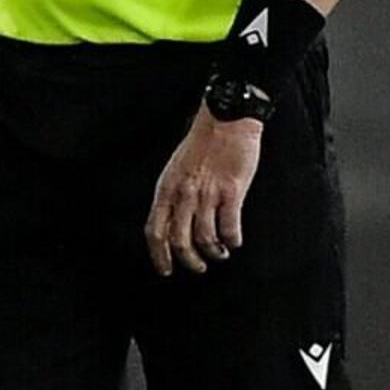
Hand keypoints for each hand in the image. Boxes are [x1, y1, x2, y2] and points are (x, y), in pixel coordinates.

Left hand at [144, 107, 264, 274]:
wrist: (225, 120)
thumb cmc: (201, 144)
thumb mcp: (175, 170)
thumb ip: (173, 196)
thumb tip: (172, 223)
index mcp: (166, 189)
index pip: (154, 230)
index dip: (158, 255)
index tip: (165, 269)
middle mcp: (183, 194)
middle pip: (179, 240)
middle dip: (189, 260)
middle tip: (198, 267)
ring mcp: (208, 194)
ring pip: (205, 237)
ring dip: (213, 252)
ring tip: (219, 253)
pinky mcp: (232, 191)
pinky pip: (230, 226)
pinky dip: (232, 239)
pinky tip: (234, 240)